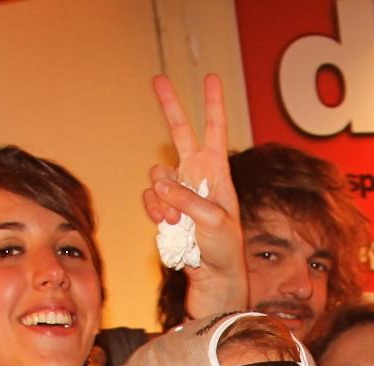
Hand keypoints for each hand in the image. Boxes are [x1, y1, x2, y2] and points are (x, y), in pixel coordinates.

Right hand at [146, 74, 246, 319]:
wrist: (213, 278)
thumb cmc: (224, 249)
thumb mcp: (213, 221)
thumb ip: (187, 199)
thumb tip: (160, 186)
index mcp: (218, 172)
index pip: (216, 131)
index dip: (213, 104)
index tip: (211, 79)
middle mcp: (197, 176)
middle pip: (180, 133)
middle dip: (170, 106)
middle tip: (158, 79)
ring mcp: (179, 192)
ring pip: (157, 176)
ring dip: (161, 197)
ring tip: (176, 221)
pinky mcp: (165, 210)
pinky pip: (149, 200)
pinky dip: (154, 212)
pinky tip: (167, 226)